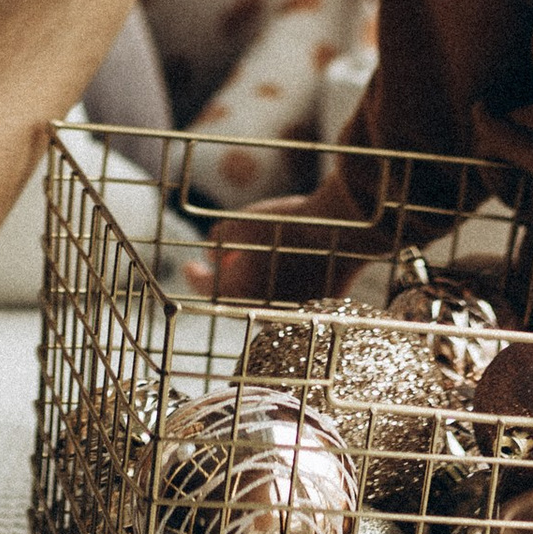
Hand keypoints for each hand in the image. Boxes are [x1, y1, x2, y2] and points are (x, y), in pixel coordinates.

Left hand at [203, 157, 398, 300]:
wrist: (343, 231)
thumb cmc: (286, 224)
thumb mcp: (240, 222)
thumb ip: (217, 239)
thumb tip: (212, 254)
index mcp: (237, 294)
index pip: (204, 288)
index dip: (194, 275)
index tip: (190, 265)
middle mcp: (260, 311)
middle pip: (233, 295)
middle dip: (226, 276)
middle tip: (224, 257)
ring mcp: (287, 311)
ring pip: (260, 297)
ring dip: (253, 279)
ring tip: (257, 254)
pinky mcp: (311, 306)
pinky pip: (285, 296)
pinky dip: (278, 281)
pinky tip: (283, 261)